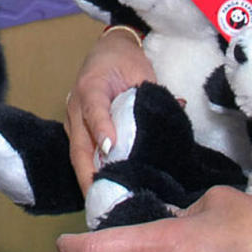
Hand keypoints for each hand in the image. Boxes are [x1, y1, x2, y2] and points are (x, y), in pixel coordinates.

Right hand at [65, 31, 155, 195]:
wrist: (107, 48)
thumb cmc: (125, 59)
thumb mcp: (140, 70)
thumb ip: (153, 93)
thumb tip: (178, 107)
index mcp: (91, 86)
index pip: (94, 109)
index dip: (102, 128)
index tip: (111, 148)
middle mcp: (76, 105)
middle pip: (78, 144)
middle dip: (88, 173)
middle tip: (102, 198)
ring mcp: (73, 119)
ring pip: (77, 154)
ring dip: (87, 178)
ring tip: (101, 202)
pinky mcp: (77, 129)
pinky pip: (81, 153)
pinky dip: (90, 172)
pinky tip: (101, 190)